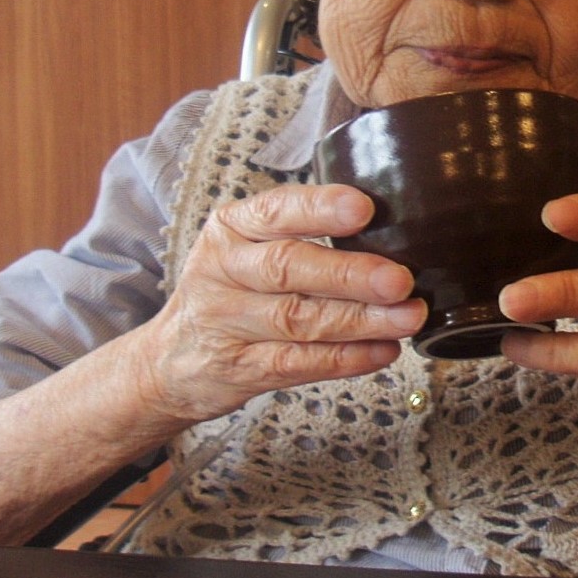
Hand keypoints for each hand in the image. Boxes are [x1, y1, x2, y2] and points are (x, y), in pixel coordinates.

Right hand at [131, 183, 423, 425]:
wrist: (170, 360)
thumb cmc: (228, 291)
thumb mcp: (244, 247)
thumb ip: (298, 233)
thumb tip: (389, 229)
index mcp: (230, 228)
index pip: (275, 211)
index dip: (319, 209)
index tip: (363, 208)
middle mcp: (223, 270)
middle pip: (287, 268)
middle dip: (349, 274)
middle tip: (399, 279)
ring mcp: (227, 323)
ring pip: (299, 320)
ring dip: (361, 321)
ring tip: (407, 317)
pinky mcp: (240, 368)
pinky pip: (299, 364)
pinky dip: (346, 359)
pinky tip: (383, 351)